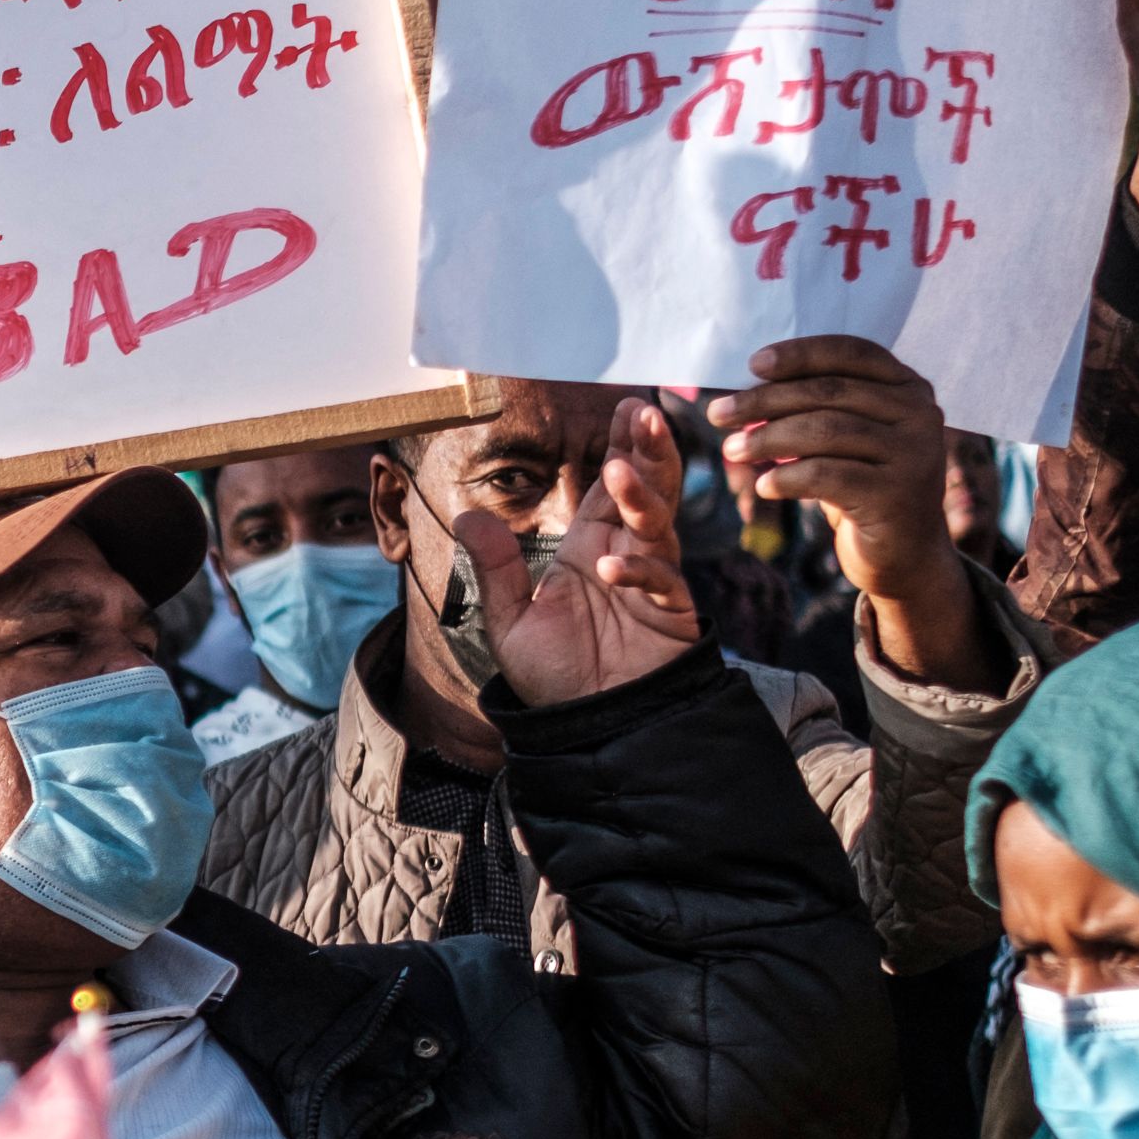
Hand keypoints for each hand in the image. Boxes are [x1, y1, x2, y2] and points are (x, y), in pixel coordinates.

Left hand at [471, 394, 699, 704]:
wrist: (589, 732)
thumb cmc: (555, 679)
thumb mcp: (509, 622)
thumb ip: (495, 569)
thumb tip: (467, 514)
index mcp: (591, 548)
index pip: (609, 487)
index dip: (622, 446)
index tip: (624, 406)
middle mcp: (626, 556)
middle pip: (644, 491)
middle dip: (646, 451)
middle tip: (642, 412)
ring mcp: (652, 585)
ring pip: (658, 527)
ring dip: (641, 496)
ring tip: (622, 469)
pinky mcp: (671, 618)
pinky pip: (662, 585)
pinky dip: (638, 573)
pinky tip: (611, 567)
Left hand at [708, 337, 991, 687]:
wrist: (906, 556)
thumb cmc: (863, 489)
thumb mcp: (845, 443)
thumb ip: (814, 412)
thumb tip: (743, 399)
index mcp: (911, 389)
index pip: (852, 354)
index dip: (801, 355)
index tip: (753, 365)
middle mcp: (921, 415)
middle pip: (829, 393)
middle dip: (766, 400)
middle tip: (719, 413)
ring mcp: (914, 455)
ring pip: (825, 430)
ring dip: (768, 438)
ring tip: (732, 450)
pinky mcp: (897, 496)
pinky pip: (826, 476)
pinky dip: (787, 478)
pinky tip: (763, 487)